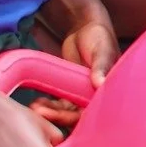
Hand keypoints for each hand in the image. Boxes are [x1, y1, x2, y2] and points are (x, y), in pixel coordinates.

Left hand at [28, 14, 119, 131]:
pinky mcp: (68, 91)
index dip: (82, 116)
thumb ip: (102, 66)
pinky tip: (36, 104)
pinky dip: (48, 106)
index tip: (65, 115)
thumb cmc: (100, 38)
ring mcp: (81, 95)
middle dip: (60, 117)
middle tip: (42, 112)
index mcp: (109, 90)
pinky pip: (58, 104)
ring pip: (67, 112)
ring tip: (35, 108)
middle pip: (80, 115)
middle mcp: (97, 96)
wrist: (85, 29)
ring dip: (51, 113)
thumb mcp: (103, 50)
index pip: (98, 111)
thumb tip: (100, 83)